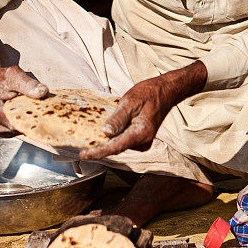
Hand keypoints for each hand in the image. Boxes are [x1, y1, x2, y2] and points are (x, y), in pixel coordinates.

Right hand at [0, 62, 47, 134]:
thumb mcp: (13, 75)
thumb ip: (28, 84)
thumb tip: (43, 92)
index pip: (19, 122)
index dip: (34, 117)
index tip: (46, 110)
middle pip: (21, 128)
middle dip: (33, 119)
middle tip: (42, 107)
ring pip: (20, 130)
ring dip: (28, 120)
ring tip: (31, 107)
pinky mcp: (0, 130)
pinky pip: (17, 130)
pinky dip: (23, 122)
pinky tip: (26, 112)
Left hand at [79, 60, 206, 160]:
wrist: (165, 92)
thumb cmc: (149, 94)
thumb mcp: (130, 102)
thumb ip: (118, 119)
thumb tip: (106, 133)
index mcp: (141, 133)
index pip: (115, 147)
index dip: (98, 152)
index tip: (84, 155)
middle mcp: (143, 141)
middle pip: (116, 147)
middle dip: (100, 146)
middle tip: (81, 144)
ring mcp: (143, 142)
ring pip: (119, 144)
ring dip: (107, 140)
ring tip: (95, 132)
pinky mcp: (140, 140)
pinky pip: (123, 140)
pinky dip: (114, 136)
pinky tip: (109, 127)